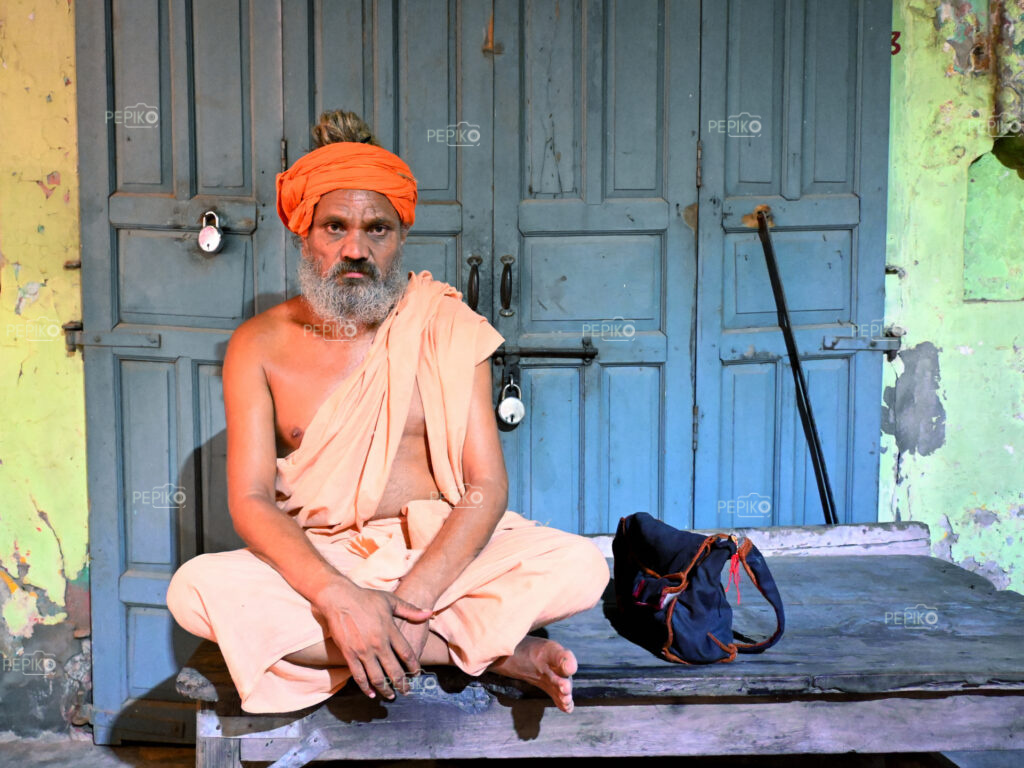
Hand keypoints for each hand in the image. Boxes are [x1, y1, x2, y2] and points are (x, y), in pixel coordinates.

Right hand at [312, 580, 432, 699]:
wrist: (339, 599)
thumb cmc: (366, 598)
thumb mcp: (390, 601)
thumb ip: (410, 610)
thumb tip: (429, 613)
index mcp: (390, 630)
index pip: (407, 653)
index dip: (414, 666)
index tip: (417, 674)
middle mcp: (378, 644)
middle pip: (394, 670)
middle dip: (402, 683)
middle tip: (407, 691)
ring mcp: (363, 651)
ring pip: (377, 677)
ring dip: (385, 689)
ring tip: (391, 696)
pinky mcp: (349, 654)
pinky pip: (358, 676)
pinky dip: (365, 687)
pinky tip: (371, 694)